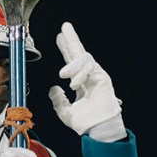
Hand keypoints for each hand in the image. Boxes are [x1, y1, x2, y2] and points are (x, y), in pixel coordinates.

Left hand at [48, 22, 126, 142]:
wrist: (97, 129)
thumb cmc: (84, 123)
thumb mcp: (64, 111)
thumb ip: (58, 99)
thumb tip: (53, 88)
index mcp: (81, 83)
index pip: (72, 62)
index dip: (65, 49)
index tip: (59, 38)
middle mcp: (89, 77)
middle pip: (79, 53)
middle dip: (72, 39)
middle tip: (65, 27)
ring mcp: (96, 76)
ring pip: (83, 59)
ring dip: (71, 64)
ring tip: (63, 74)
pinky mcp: (102, 77)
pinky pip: (89, 67)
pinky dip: (79, 73)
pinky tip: (74, 82)